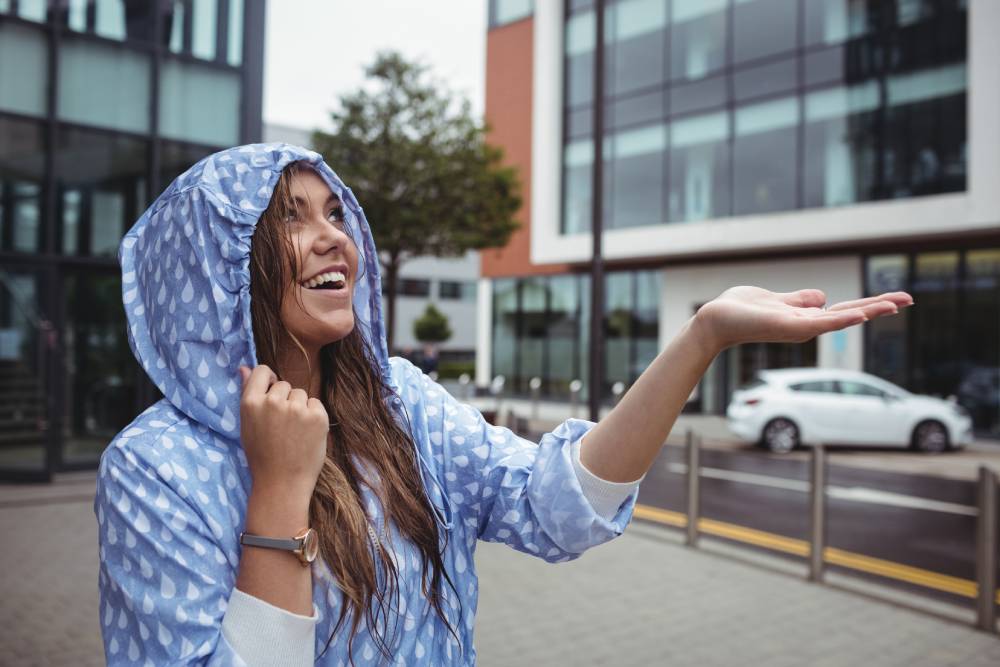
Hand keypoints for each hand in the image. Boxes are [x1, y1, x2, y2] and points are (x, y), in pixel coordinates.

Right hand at [238, 364, 328, 501]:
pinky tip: (306, 435)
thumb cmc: (262, 455)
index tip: (271, 394)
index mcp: (251, 403)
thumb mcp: (247, 425)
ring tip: (293, 432)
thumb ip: (247, 393)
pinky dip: (314, 416)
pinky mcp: (317, 416)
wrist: (282, 484)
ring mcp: (297, 409)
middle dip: (285, 400)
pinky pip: (316, 404)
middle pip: (284, 385)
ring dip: (300, 408)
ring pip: (301, 394)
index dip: (268, 380)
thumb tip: (244, 367)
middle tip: (281, 426)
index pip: (262, 371)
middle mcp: (273, 402)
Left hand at [694, 286, 913, 352]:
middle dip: (879, 307)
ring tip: (897, 304)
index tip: (896, 300)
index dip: (869, 305)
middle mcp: (806, 325)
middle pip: (850, 315)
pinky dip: (841, 320)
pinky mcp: (789, 327)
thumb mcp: (777, 300)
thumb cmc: (741, 310)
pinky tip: (862, 316)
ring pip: (842, 319)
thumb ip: (799, 300)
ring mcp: (799, 328)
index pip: (844, 310)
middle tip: (910, 299)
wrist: (716, 319)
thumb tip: (822, 297)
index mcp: (804, 317)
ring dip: (870, 310)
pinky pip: (821, 323)